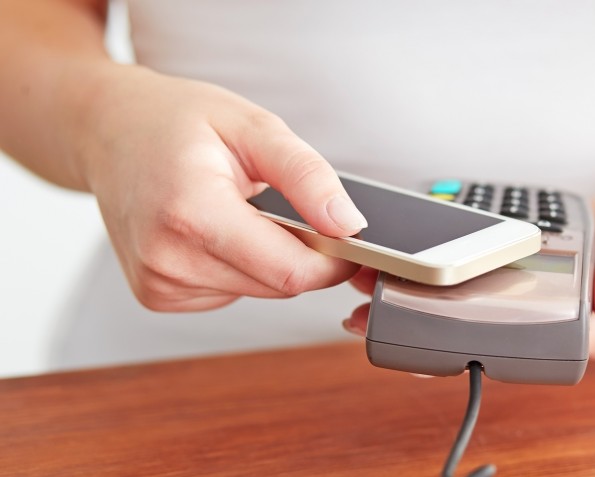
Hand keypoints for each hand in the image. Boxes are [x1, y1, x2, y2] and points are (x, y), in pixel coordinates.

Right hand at [77, 66, 365, 310]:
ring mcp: (157, 283)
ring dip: (267, 258)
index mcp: (192, 211)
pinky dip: (238, 265)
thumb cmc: (175, 121)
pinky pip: (229, 293)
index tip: (344, 234)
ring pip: (258, 291)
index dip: (332, 260)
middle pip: (278, 285)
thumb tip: (349, 224)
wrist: (107, 131)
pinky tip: (213, 230)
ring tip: (237, 209)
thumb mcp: (253, 127)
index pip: (291, 271)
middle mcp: (167, 258)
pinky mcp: (156, 295)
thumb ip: (307, 176)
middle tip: (284, 205)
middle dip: (300, 252)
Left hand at [342, 181, 594, 358]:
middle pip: (478, 327)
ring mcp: (535, 292)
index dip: (460, 351)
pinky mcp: (525, 267)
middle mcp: (551, 318)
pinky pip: (480, 267)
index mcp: (582, 332)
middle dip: (422, 317)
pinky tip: (412, 247)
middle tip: (369, 301)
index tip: (412, 343)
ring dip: (423, 286)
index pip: (513, 352)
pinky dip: (447, 259)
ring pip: (470, 298)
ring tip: (374, 271)